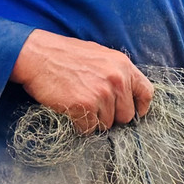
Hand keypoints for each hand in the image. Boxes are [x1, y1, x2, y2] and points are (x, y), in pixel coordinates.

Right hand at [10, 29, 152, 134]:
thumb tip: (127, 94)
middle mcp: (116, 80)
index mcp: (123, 66)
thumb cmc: (66, 55)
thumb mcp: (100, 56)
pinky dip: (80, 125)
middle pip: (126, 115)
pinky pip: (88, 128)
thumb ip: (117, 73)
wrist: (37, 55)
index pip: (146, 93)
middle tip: (95, 108)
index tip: (134, 113)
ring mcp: (101, 93)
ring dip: (94, 120)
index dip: (140, 107)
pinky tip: (71, 111)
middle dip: (112, 116)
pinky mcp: (83, 105)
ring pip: (107, 124)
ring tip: (80, 105)